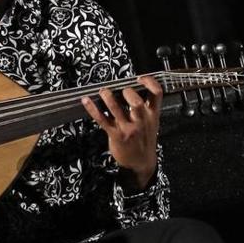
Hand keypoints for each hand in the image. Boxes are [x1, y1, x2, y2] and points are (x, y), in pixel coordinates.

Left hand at [81, 75, 163, 189]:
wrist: (140, 164)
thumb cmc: (144, 141)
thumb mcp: (152, 123)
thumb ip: (147, 108)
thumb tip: (134, 88)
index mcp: (152, 115)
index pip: (157, 94)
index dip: (149, 82)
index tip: (140, 78)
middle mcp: (141, 121)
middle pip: (136, 102)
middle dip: (127, 91)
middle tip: (120, 89)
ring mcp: (128, 128)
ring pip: (116, 109)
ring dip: (107, 96)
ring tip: (103, 91)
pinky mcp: (115, 135)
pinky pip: (102, 119)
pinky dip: (92, 108)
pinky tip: (86, 100)